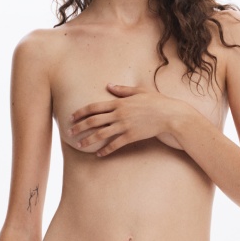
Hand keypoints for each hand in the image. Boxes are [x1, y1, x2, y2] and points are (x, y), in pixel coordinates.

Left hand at [67, 83, 188, 156]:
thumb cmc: (156, 101)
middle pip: (94, 121)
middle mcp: (119, 114)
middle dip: (80, 127)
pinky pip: (115, 145)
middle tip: (70, 132)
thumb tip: (109, 86)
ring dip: (88, 140)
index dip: (81, 112)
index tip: (72, 116)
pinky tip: (99, 155)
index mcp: (119, 102)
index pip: (94, 107)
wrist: (169, 114)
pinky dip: (106, 150)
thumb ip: (122, 90)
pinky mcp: (131, 136)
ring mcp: (124, 126)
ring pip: (101, 134)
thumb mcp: (139, 91)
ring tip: (79, 145)